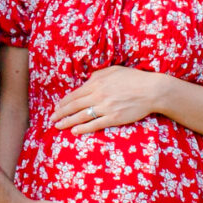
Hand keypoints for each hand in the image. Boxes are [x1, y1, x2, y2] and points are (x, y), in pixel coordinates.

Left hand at [51, 67, 165, 135]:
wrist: (151, 90)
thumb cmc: (134, 78)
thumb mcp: (113, 70)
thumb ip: (98, 75)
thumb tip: (87, 81)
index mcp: (96, 82)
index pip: (74, 94)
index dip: (63, 102)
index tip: (56, 107)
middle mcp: (98, 94)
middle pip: (74, 106)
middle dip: (60, 113)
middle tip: (51, 119)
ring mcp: (105, 107)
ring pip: (81, 116)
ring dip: (67, 122)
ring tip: (58, 126)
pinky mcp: (113, 118)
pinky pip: (94, 124)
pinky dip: (83, 128)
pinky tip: (75, 131)